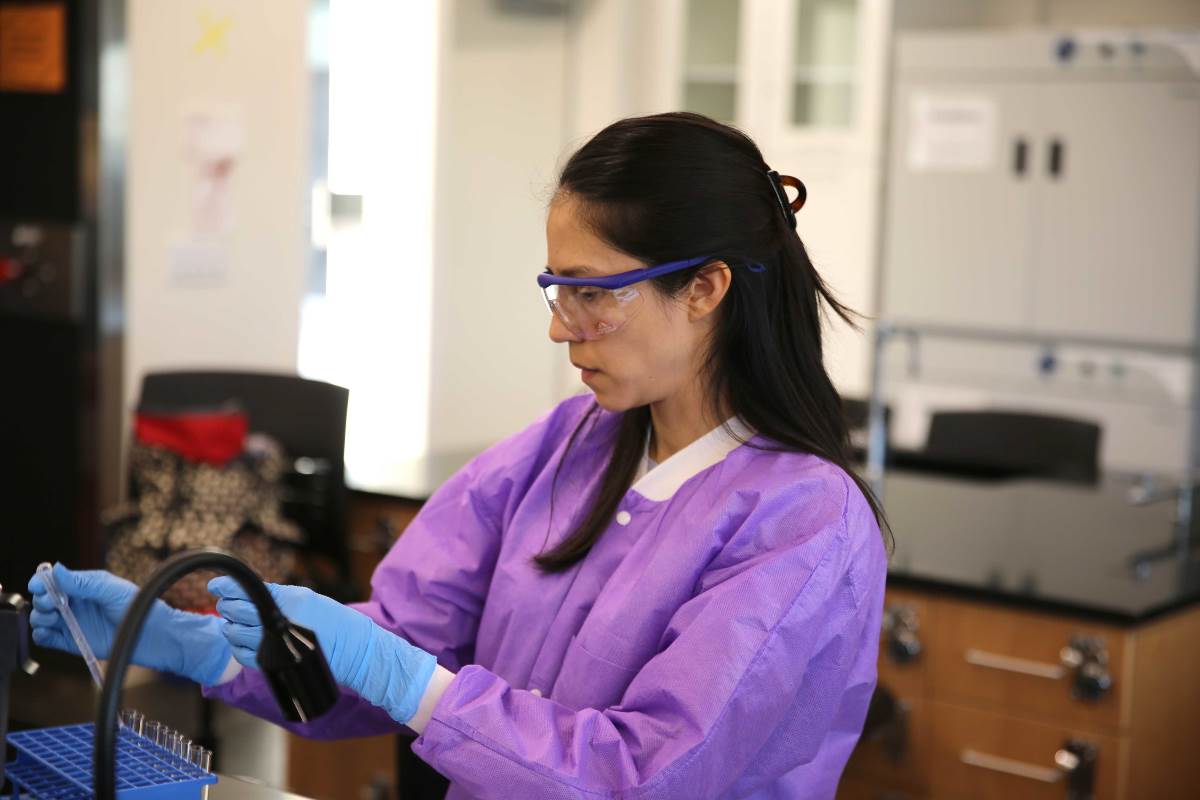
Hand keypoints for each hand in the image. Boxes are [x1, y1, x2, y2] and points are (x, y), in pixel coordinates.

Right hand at [27, 564, 231, 685]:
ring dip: (40, 618)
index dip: (40, 583)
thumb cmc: (136, 606)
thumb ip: (83, 582)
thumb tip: (56, 569)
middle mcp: (74, 604)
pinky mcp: (72, 642)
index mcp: (82, 587)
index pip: (52, 582)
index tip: (38, 586)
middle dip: (41, 601)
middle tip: (52, 604)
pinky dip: (41, 635)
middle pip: (43, 600)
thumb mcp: (110, 589)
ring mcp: (71, 623)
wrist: (152, 633)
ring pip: (41, 619)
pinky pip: (47, 639)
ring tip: (54, 618)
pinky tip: (49, 632)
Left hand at [209, 578, 436, 723]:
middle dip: (227, 606)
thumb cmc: (333, 621)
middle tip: (226, 603)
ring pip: (234, 633)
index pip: (249, 592)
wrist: (352, 650)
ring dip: (230, 626)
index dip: (227, 587)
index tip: (216, 585)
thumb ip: (278, 595)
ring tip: (234, 622)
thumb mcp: (308, 598)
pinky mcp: (272, 663)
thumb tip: (249, 593)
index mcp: (290, 602)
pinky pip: (242, 654)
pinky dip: (237, 645)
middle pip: (237, 611)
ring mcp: (274, 645)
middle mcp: (280, 622)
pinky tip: (242, 640)